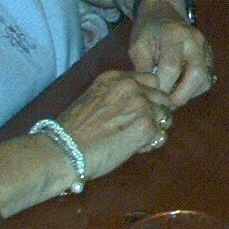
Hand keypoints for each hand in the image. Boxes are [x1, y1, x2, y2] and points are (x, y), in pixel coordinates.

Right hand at [57, 69, 177, 179]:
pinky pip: (161, 135)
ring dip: (154, 129)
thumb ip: (118, 96)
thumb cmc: (73, 132)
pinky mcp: (146, 126)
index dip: (148, 96)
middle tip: (137, 128)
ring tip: (133, 140)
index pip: (150, 79)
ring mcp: (141, 105)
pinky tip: (132, 148)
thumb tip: (141, 103)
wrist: (64, 151)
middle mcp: (131, 86)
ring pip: (165, 115)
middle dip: (155, 112)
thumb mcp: (94, 99)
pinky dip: (150, 144)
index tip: (137, 111)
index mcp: (116, 77)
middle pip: (162, 96)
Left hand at [128, 12, 213, 107]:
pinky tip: (180, 88)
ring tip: (172, 96)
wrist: (164, 12)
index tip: (152, 95)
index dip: (163, 86)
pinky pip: (207, 78)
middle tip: (166, 104)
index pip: (172, 68)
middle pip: (197, 74)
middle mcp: (195, 41)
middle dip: (181, 95)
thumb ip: (143, 68)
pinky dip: (194, 88)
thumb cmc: (148, 31)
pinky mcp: (209, 56)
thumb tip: (151, 92)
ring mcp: (205, 48)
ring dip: (189, 94)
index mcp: (174, 36)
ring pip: (205, 79)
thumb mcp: (138, 46)